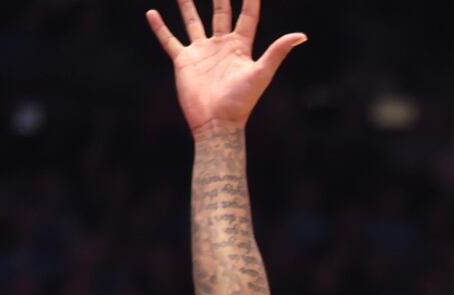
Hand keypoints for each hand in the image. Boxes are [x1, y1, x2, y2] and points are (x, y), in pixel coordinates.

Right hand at [147, 0, 305, 136]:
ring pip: (193, 22)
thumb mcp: (262, 73)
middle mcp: (221, 46)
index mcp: (240, 47)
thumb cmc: (241, 101)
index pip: (247, 17)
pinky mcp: (184, 61)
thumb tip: (302, 35)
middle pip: (220, 13)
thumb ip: (278, 52)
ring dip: (187, 6)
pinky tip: (152, 13)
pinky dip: (160, 27)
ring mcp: (201, 52)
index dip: (250, 1)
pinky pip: (169, 40)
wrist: (217, 122)